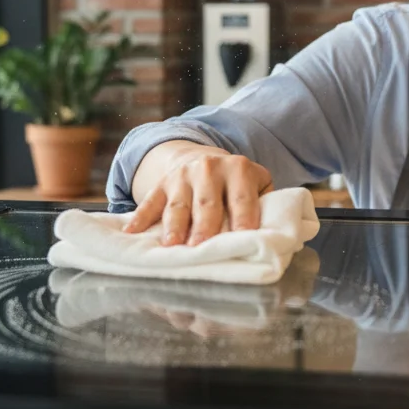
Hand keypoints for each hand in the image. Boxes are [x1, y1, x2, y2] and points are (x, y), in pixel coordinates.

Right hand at [123, 144, 272, 243]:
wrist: (205, 161)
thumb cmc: (237, 185)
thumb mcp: (258, 185)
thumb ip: (267, 205)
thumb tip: (276, 236)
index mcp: (239, 168)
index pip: (242, 198)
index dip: (243, 219)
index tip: (242, 240)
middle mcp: (210, 168)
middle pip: (208, 202)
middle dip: (204, 226)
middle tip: (201, 247)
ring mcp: (182, 176)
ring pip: (178, 204)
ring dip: (174, 226)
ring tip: (172, 246)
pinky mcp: (162, 184)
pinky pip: (149, 202)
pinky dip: (140, 218)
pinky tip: (132, 232)